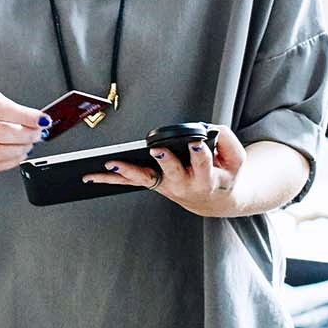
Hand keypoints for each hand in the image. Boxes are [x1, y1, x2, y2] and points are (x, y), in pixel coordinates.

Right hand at [0, 88, 46, 171]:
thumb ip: (2, 104)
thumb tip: (30, 117)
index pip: (1, 110)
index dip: (26, 116)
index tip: (43, 119)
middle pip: (2, 134)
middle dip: (27, 135)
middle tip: (39, 133)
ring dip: (21, 150)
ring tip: (29, 143)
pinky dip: (11, 161)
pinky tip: (18, 154)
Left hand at [84, 126, 249, 216]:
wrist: (213, 198)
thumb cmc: (223, 173)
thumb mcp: (236, 158)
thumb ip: (227, 141)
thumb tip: (208, 130)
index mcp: (207, 178)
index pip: (205, 165)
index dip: (199, 154)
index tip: (196, 144)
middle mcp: (183, 184)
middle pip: (173, 173)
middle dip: (165, 161)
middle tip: (157, 150)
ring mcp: (165, 186)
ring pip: (144, 180)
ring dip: (128, 172)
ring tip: (111, 164)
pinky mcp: (152, 184)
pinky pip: (129, 182)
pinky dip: (110, 179)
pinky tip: (92, 176)